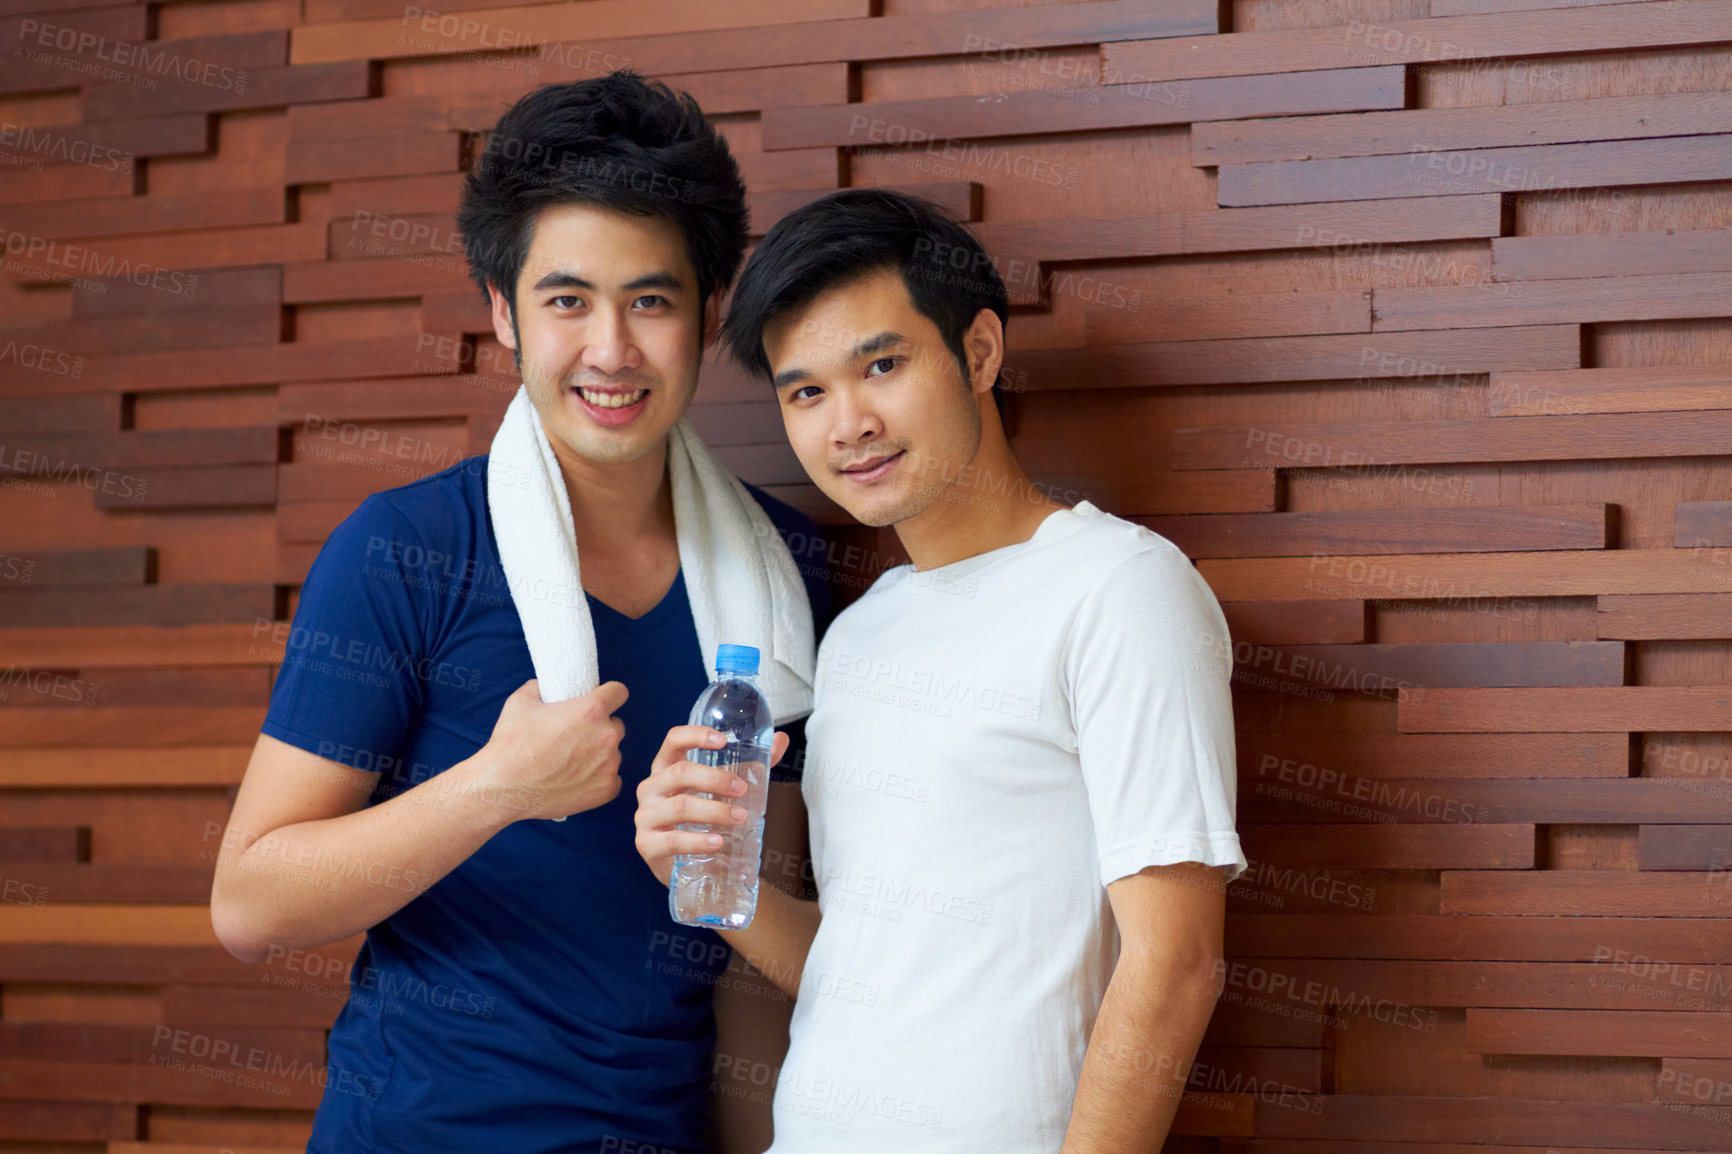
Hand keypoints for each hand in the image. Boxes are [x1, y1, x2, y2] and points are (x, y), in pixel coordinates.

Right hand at [479, 679, 628, 820]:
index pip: (619, 692)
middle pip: (616, 725)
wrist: (503, 788)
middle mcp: (606, 736)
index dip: (609, 695)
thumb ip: (541, 687)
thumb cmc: (511, 744)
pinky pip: (611, 779)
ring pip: (613, 754)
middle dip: (600, 728)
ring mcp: (609, 765)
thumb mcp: (521, 701)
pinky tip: (576, 780)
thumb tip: (547, 687)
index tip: (601, 701)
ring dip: (599, 755)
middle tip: (576, 737)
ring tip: (570, 762)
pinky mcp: (606, 790)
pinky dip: (598, 779)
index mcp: (591, 710)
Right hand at [633, 725, 790, 885]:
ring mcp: (646, 816)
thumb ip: (752, 766)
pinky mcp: (647, 845)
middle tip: (742, 790)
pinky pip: (673, 840)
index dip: (695, 735)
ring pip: (680, 807)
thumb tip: (781, 740)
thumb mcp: (725, 791)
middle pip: (680, 773)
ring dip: (714, 811)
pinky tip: (718, 842)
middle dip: (715, 779)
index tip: (724, 741)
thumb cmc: (706, 819)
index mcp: (666, 768)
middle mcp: (651, 788)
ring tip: (740, 818)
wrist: (696, 866)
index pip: (673, 740)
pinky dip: (698, 841)